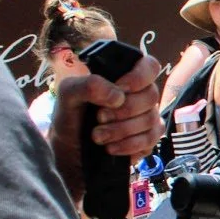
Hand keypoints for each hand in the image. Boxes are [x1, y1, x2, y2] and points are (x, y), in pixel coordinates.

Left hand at [49, 52, 164, 196]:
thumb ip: (88, 85)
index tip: (121, 89)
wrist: (69, 152)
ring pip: (151, 120)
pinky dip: (128, 145)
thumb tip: (118, 96)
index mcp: (124, 77)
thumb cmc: (70, 117)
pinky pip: (150, 140)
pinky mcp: (148, 140)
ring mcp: (147, 118)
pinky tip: (110, 148)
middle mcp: (140, 96)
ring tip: (97, 136)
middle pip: (151, 96)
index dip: (140, 77)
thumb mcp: (68, 95)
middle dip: (124, 111)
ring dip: (121, 130)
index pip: (149, 66)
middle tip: (99, 118)